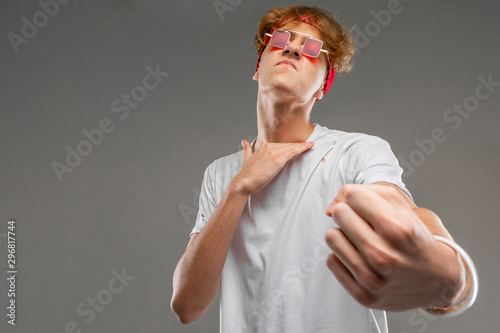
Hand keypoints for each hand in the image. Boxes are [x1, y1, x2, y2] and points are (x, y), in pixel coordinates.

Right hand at [233, 140, 313, 194]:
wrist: (244, 182)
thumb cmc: (247, 174)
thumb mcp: (246, 158)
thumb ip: (247, 149)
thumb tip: (244, 141)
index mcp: (263, 145)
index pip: (281, 144)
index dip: (291, 144)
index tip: (300, 144)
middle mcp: (269, 146)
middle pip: (288, 145)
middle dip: (299, 144)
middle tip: (310, 143)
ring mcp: (274, 152)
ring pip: (291, 147)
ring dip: (303, 146)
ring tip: (311, 145)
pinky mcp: (278, 159)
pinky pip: (293, 152)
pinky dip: (302, 148)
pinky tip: (308, 147)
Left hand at [324, 184, 462, 310]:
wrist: (437, 281)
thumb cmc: (415, 238)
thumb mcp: (401, 207)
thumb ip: (364, 193)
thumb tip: (329, 207)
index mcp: (398, 229)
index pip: (352, 196)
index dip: (356, 196)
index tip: (365, 205)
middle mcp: (384, 255)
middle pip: (339, 213)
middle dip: (349, 213)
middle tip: (364, 223)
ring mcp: (373, 279)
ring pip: (332, 236)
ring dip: (344, 234)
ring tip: (362, 241)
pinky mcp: (364, 295)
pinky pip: (332, 261)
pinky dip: (343, 257)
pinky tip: (361, 259)